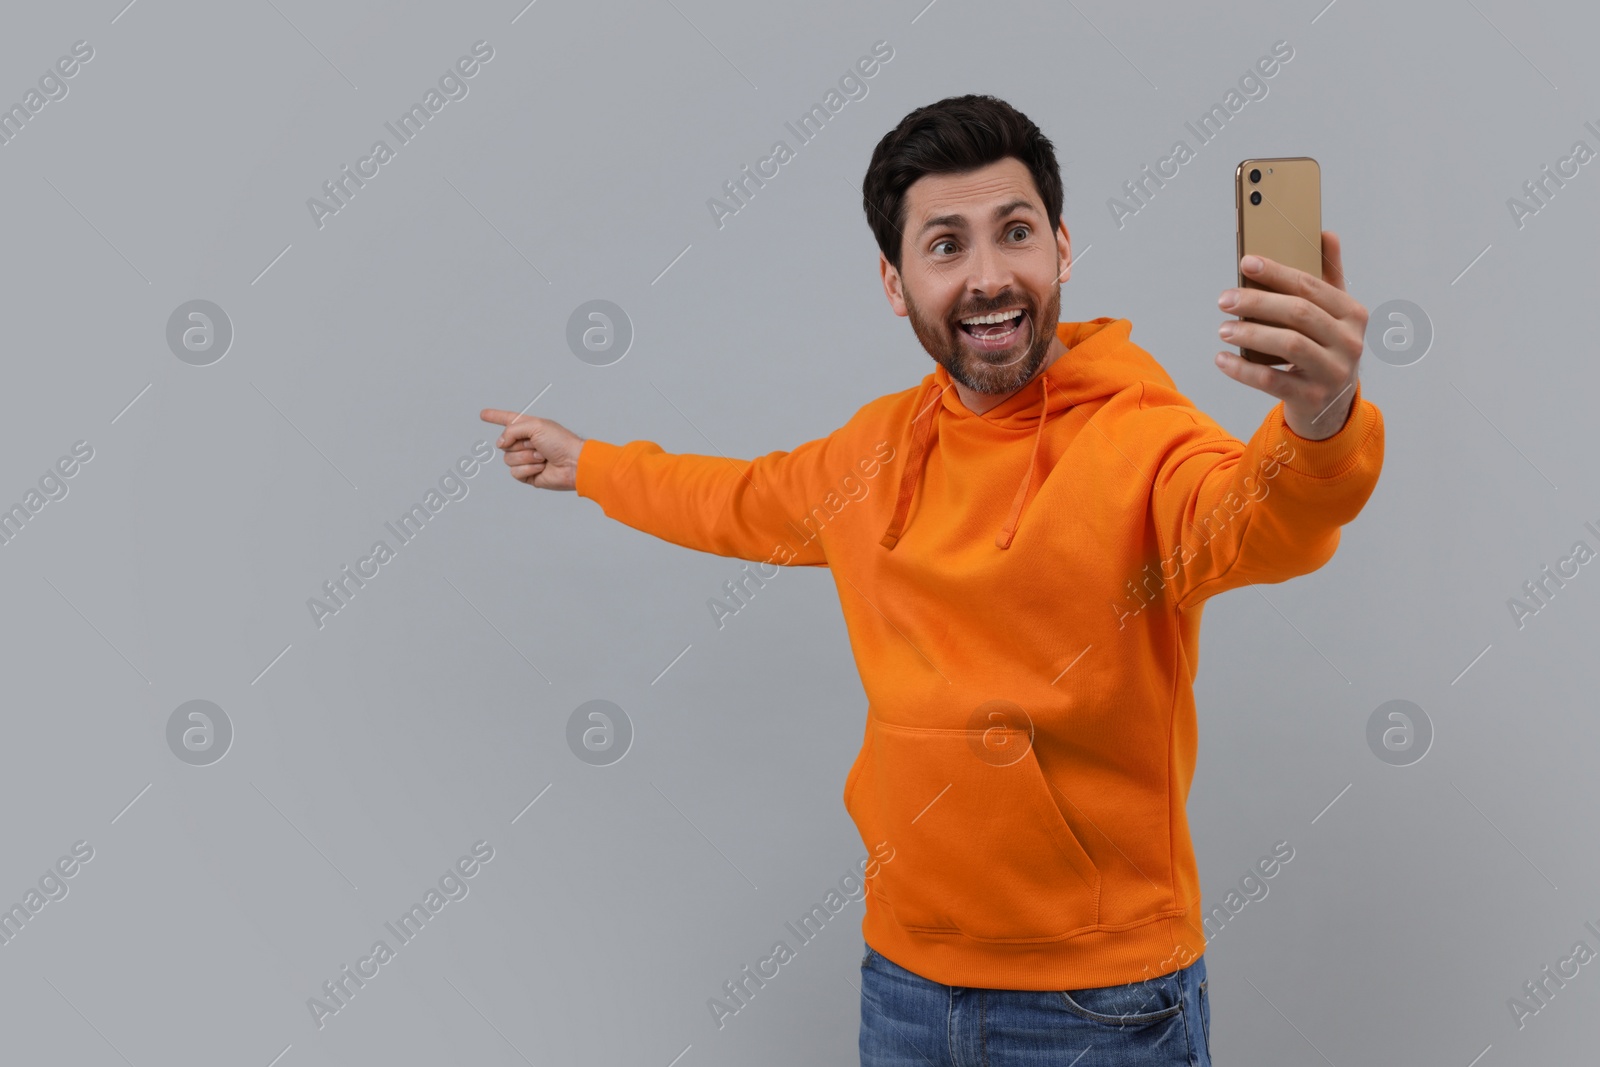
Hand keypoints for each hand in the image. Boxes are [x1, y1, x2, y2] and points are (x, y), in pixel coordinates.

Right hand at [480, 408, 584, 490]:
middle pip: (504, 443)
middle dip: (520, 444)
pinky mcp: (528, 475)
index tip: (483, 414)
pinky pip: (515, 472)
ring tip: (542, 457)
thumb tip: (500, 443)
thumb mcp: (535, 426)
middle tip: (537, 445)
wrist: (573, 463)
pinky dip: (528, 468)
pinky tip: (542, 467)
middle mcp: (526, 442)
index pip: (507, 420)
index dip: (495, 416)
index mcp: (529, 427)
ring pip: (508, 459)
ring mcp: (526, 459)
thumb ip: (512, 430)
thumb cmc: (561, 442)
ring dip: (526, 457)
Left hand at [1214, 230, 1365, 440]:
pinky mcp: (1311, 398)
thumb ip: (1329, 275)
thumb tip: (1326, 234)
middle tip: (1224, 299)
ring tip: (1223, 329)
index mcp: (1353, 314)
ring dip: (1250, 334)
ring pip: (1289, 345)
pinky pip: (1272, 381)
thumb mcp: (1334, 314)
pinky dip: (1243, 370)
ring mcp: (1332, 372)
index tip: (1246, 262)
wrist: (1331, 406)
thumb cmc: (1326, 348)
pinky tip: (1222, 359)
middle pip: (1299, 313)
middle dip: (1257, 302)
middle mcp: (1349, 342)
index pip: (1311, 286)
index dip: (1277, 272)